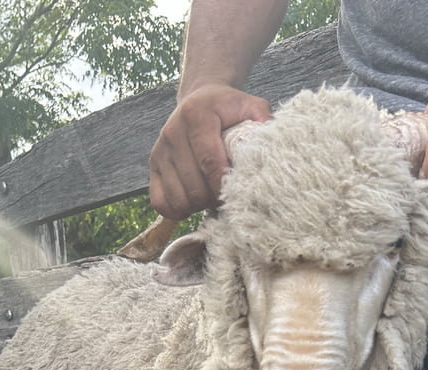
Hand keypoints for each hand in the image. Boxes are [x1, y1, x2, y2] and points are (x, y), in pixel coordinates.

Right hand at [150, 84, 271, 219]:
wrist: (199, 100)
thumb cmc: (229, 110)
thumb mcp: (250, 106)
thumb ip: (262, 121)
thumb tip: (274, 146)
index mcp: (197, 115)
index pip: (209, 162)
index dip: (223, 186)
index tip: (236, 195)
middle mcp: (172, 132)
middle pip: (194, 187)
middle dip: (213, 199)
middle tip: (226, 197)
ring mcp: (160, 151)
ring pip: (178, 199)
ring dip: (197, 207)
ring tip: (211, 197)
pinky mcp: (152, 166)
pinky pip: (161, 203)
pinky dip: (178, 211)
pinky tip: (193, 202)